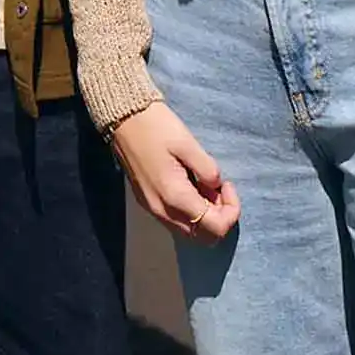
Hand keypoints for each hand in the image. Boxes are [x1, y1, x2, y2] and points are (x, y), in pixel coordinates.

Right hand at [107, 100, 239, 242]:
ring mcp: (154, 209)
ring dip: (206, 216)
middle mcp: (164, 211)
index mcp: (176, 197)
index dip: (231, 210)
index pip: (215, 228)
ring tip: (207, 186)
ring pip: (190, 231)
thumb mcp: (187, 142)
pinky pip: (177, 221)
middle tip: (220, 188)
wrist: (123, 118)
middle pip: (203, 237)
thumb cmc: (156, 126)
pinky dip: (191, 212)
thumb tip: (217, 186)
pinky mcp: (148, 203)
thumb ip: (208, 169)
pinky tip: (192, 186)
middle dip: (220, 217)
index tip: (227, 184)